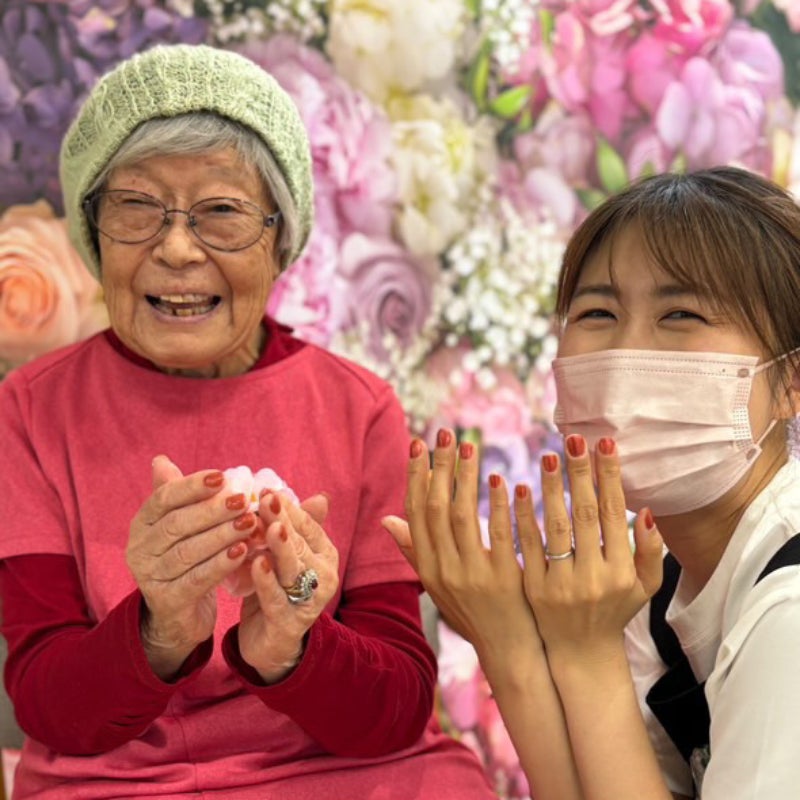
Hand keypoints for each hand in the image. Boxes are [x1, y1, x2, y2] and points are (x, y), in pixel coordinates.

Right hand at [127, 455, 261, 677]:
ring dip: (221, 536)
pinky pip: (196, 579)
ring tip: (249, 523)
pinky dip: (220, 564)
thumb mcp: (179, 528)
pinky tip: (242, 552)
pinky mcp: (167, 601)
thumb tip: (160, 459)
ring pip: (187, 552)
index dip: (192, 486)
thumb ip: (175, 496)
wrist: (178, 615)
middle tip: (243, 500)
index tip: (222, 477)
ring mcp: (150, 577)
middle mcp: (140, 549)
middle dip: (212, 510)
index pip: (163, 499)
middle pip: (176, 524)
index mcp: (142, 524)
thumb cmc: (185, 560)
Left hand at [236, 492, 339, 682]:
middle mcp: (323, 576)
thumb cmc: (279, 589)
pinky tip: (256, 564)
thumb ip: (298, 526)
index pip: (308, 526)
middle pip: (301, 544)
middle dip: (282, 520)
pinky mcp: (290, 623)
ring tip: (270, 528)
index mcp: (325, 555)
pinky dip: (266, 582)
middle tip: (266, 500)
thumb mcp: (287, 555)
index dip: (289, 508)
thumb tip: (321, 495)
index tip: (266, 489)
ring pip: (293, 569)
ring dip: (281, 548)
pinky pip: (277, 600)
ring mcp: (309, 601)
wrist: (271, 643)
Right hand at [385, 429, 540, 661]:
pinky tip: (500, 479)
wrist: (510, 653)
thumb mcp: (438, 586)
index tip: (420, 444)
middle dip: (439, 466)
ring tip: (470, 445)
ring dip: (464, 476)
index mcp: (428, 568)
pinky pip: (496, 533)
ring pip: (461, 515)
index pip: (415, 513)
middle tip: (446, 433)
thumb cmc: (475, 615)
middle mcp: (443, 570)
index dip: (416, 476)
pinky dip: (496, 504)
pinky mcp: (502, 579)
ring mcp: (471, 575)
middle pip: (435, 507)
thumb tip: (385, 521)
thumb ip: (415, 552)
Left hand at [518, 435, 662, 662]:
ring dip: (553, 490)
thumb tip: (648, 512)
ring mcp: (562, 584)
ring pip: (556, 528)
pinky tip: (519, 488)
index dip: (610, 478)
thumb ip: (651, 551)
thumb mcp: (645, 587)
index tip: (605, 444)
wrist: (580, 653)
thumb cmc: (615, 611)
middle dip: (581, 475)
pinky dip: (523, 517)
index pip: (616, 515)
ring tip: (549, 456)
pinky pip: (528, 546)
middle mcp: (594, 577)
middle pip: (586, 516)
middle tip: (574, 439)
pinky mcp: (534, 588)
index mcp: (622, 572)